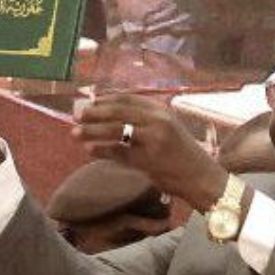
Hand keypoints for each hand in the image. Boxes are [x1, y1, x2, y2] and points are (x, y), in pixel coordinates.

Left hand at [73, 95, 226, 211]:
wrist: (199, 176)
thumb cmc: (179, 152)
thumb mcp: (165, 127)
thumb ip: (140, 119)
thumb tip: (104, 113)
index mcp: (161, 110)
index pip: (127, 98)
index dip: (104, 100)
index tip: (87, 103)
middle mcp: (158, 120)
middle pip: (118, 112)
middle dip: (94, 113)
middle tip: (76, 116)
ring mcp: (153, 139)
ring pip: (116, 130)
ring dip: (92, 131)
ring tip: (75, 133)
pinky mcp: (148, 159)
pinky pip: (119, 152)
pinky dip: (102, 150)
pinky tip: (89, 150)